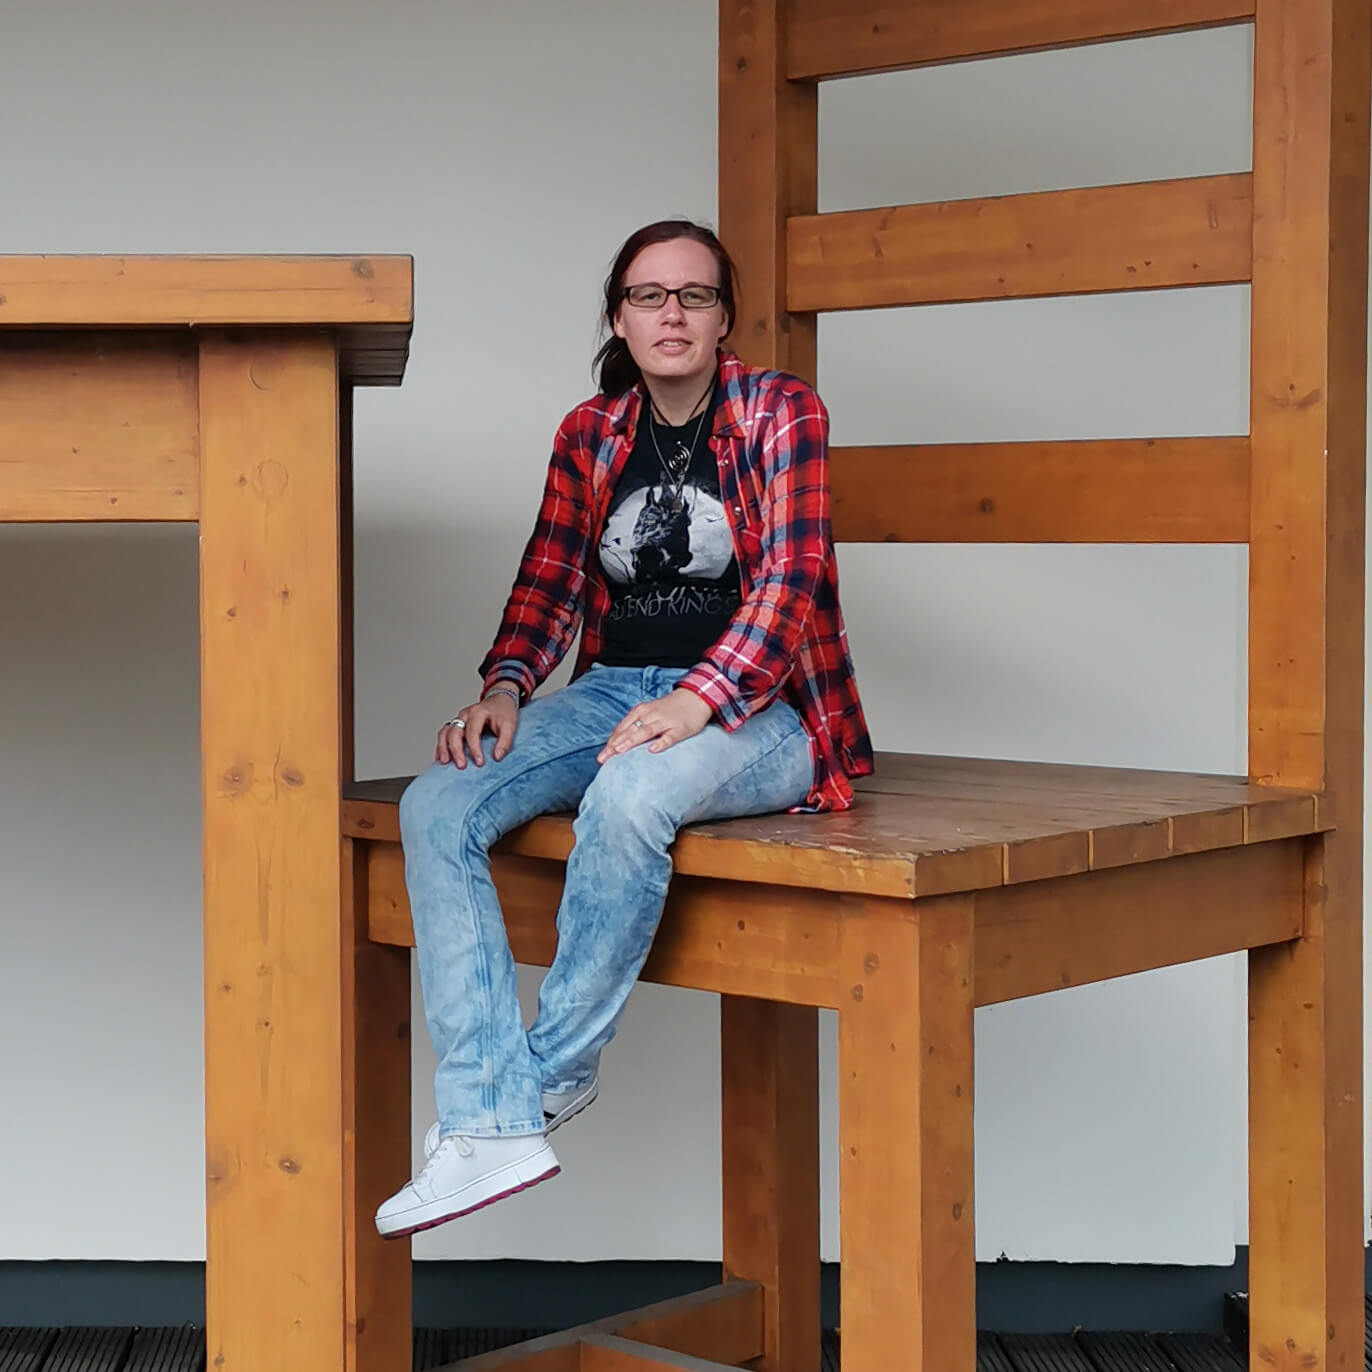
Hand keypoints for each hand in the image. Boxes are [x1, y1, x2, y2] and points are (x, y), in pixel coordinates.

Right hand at [437, 692, 518, 767]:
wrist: (499, 701)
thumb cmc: (503, 712)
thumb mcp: (510, 725)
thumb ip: (505, 741)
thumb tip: (497, 757)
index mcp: (478, 712)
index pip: (472, 732)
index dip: (474, 748)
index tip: (479, 762)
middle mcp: (465, 714)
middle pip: (455, 732)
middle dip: (456, 750)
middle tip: (461, 765)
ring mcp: (459, 719)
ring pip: (445, 732)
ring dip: (443, 747)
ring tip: (445, 761)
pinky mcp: (456, 724)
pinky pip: (443, 734)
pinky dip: (441, 745)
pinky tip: (440, 757)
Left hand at [597, 688, 712, 763]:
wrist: (695, 697)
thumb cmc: (668, 709)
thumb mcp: (649, 712)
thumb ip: (635, 725)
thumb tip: (617, 743)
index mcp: (641, 711)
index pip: (622, 727)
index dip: (611, 742)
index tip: (602, 756)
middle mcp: (651, 715)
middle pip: (630, 730)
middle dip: (616, 744)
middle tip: (604, 758)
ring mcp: (665, 722)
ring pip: (646, 731)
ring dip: (631, 741)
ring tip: (620, 751)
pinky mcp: (679, 729)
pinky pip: (669, 737)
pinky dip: (661, 743)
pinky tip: (652, 750)